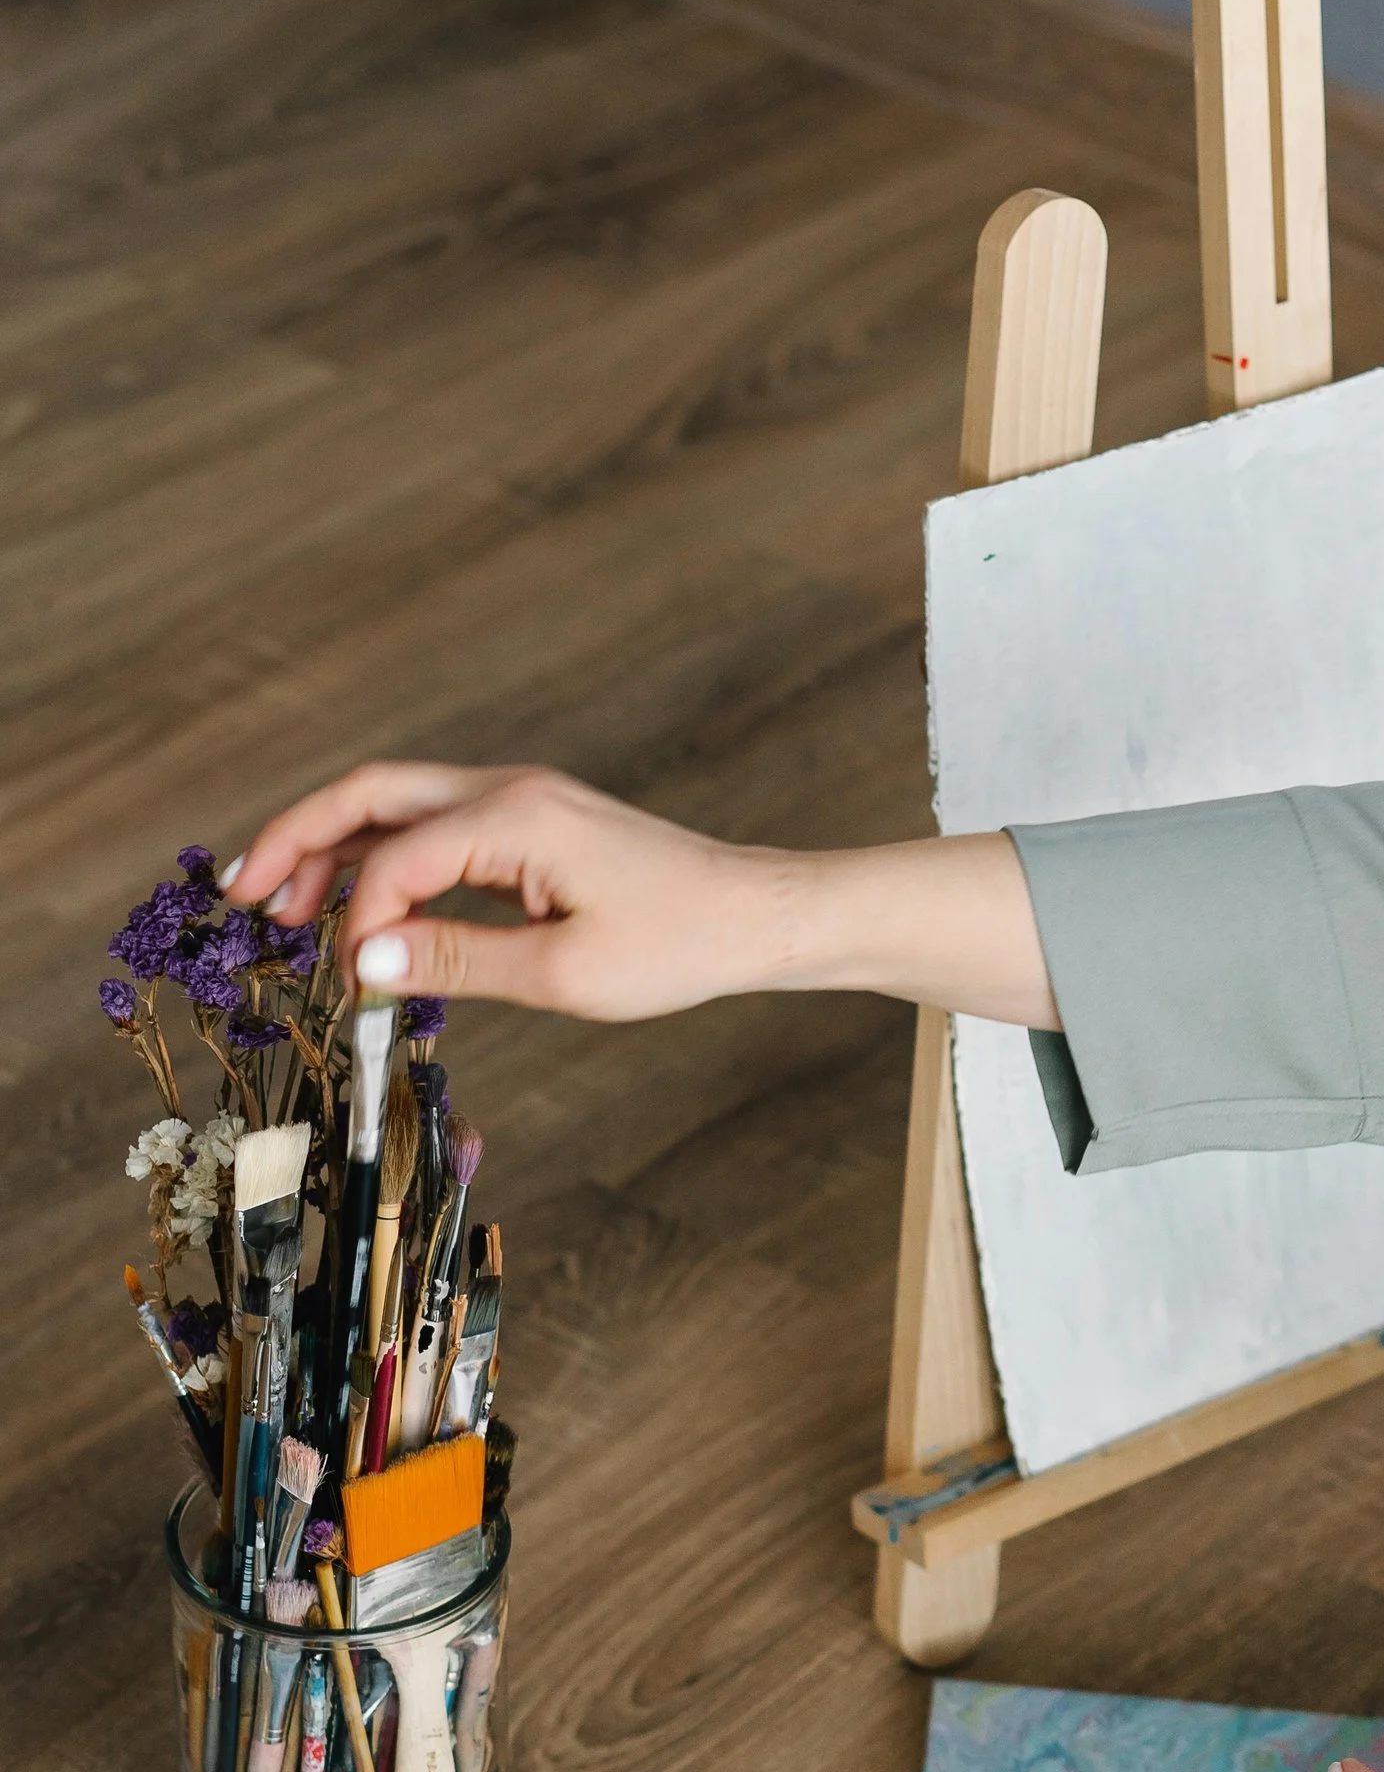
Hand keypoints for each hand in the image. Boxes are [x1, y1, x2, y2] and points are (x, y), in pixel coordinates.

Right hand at [222, 762, 788, 1020]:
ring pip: (396, 806)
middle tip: (239, 895)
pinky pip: (434, 829)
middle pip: (370, 794)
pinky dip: (385, 860)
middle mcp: (508, 790)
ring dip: (333, 848)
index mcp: (515, 817)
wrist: (756, 917)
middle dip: (297, 839)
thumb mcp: (563, 975)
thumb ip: (455, 961)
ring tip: (279, 905)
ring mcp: (519, 801)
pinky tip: (356, 906)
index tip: (347, 981)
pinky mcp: (530, 826)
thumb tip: (361, 963)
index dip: (354, 919)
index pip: (395, 857)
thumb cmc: (679, 946)